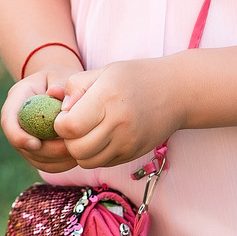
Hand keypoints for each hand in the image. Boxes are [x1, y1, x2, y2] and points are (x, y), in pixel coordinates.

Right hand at [0, 72, 83, 173]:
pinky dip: (61, 164)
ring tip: (78, 152)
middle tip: (70, 149)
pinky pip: (46, 164)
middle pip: (22, 146)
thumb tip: (55, 93)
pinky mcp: (37, 149)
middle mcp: (17, 120)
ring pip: (35, 158)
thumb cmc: (62, 78)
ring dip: (56, 160)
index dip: (18, 136)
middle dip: (45, 151)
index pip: (8, 121)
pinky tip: (77, 158)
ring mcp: (25, 137)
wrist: (60, 84)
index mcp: (17, 98)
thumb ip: (59, 83)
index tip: (36, 144)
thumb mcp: (60, 75)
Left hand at [46, 60, 183, 170]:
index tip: (65, 114)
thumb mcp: (104, 71)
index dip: (60, 123)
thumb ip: (75, 87)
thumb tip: (58, 108)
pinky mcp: (133, 154)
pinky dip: (95, 155)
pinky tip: (101, 138)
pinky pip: (102, 163)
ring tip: (86, 133)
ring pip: (87, 162)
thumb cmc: (135, 77)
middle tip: (73, 126)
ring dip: (80, 151)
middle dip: (68, 140)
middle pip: (76, 149)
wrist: (177, 92)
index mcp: (108, 98)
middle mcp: (119, 124)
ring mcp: (128, 142)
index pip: (70, 126)